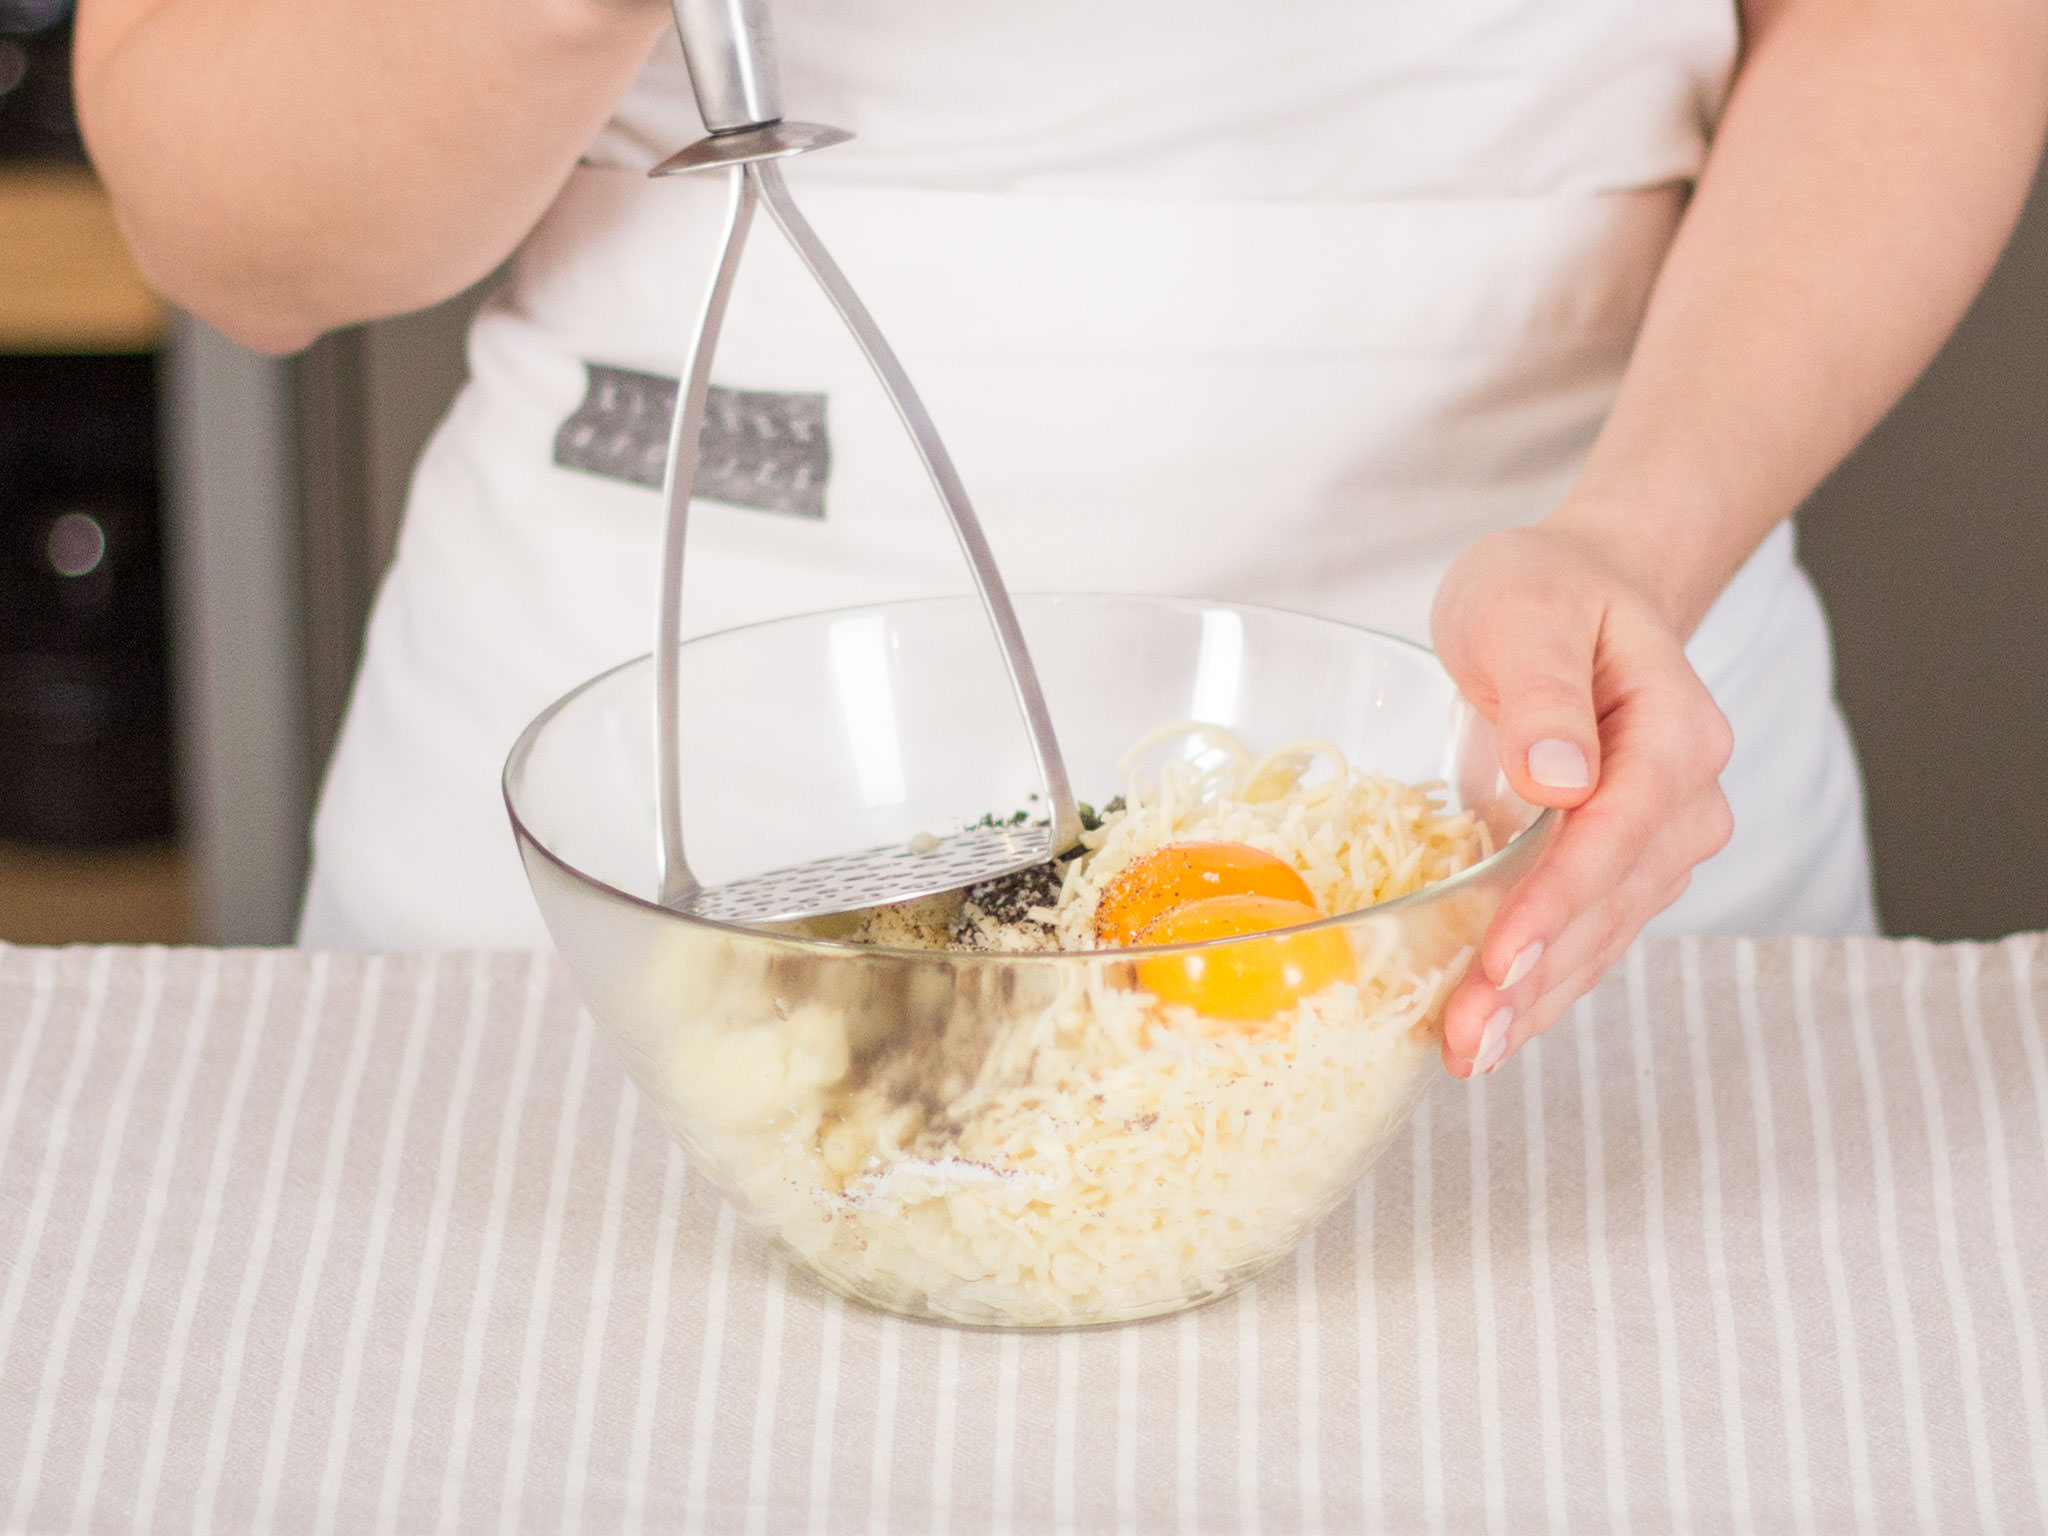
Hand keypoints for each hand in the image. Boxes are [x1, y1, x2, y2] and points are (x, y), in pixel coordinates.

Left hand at [1428, 521, 1734, 1078]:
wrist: (1575, 592)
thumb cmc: (1544, 591)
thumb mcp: (1526, 609)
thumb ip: (1544, 689)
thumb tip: (1559, 778)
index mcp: (1676, 730)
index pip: (1620, 832)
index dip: (1560, 902)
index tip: (1502, 959)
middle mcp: (1685, 796)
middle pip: (1612, 902)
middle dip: (1538, 977)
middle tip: (1467, 1040)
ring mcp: (1658, 839)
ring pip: (1603, 936)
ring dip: (1537, 1002)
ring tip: (1468, 1054)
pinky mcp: (1619, 866)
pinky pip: (1585, 936)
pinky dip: (1540, 986)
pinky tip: (1491, 1032)